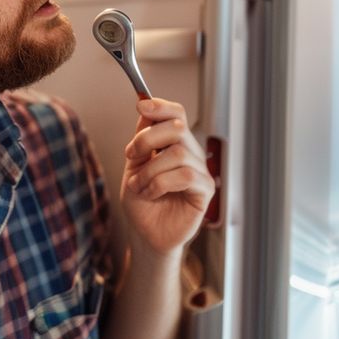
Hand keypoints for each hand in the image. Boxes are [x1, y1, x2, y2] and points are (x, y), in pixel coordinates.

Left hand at [120, 98, 215, 256]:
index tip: (141, 105)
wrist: (145, 233)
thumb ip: (141, 138)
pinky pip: (185, 176)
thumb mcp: (134, 165)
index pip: (177, 115)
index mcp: (175, 144)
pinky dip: (160, 183)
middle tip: (132, 156)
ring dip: (150, 170)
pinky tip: (151, 193)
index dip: (161, 106)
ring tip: (139, 185)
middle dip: (147, 139)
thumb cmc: (142, 202)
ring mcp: (200, 171)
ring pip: (178, 153)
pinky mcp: (205, 191)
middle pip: (177, 128)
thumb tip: (145, 106)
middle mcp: (191, 154)